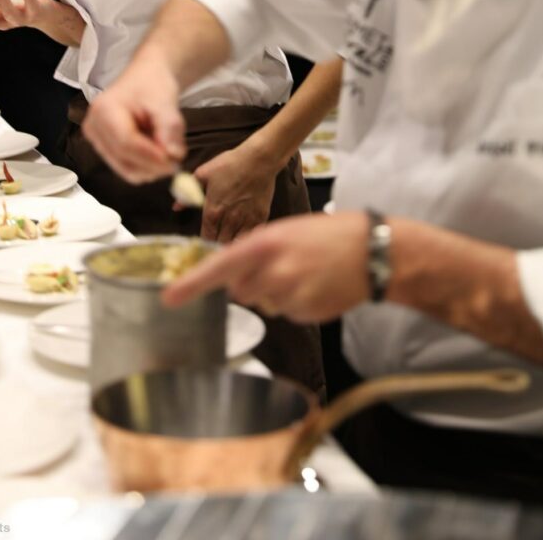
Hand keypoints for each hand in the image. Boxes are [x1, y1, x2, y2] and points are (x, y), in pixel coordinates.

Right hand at [83, 56, 186, 182]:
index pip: (125, 142)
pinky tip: (157, 151)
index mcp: (104, 110)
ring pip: (126, 169)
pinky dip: (146, 166)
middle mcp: (94, 128)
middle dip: (153, 166)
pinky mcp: (104, 150)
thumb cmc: (152, 85)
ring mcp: (96, 142)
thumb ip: (169, 129)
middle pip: (124, 160)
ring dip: (152, 168)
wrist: (144, 80)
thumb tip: (172, 156)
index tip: (174, 162)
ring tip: (168, 149)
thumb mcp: (165, 102)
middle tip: (178, 161)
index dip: (150, 157)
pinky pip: (127, 168)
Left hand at [163, 210, 371, 321]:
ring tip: (305, 272)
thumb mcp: (287, 230)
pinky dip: (297, 302)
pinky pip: (287, 313)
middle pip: (240, 291)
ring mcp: (290, 295)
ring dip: (276, 293)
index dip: (191, 284)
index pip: (218, 267)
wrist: (373, 251)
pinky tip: (316, 285)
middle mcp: (274, 271)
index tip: (168, 298)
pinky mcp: (306, 313)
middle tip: (278, 266)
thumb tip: (235, 275)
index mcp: (265, 244)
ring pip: (265, 304)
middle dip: (251, 283)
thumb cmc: (329, 234)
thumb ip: (258, 250)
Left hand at [192, 142, 276, 242]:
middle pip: (221, 244)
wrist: (259, 159)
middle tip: (217, 246)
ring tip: (229, 244)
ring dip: (232, 244)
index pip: (206, 238)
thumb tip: (176, 206)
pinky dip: (247, 239)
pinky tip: (244, 237)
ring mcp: (246, 220)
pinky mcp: (261, 217)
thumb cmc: (230, 164)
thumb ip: (188, 192)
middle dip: (217, 247)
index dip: (204, 245)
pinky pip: (252, 236)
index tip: (204, 245)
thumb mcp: (203, 174)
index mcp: (212, 211)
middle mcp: (229, 219)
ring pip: (237, 242)